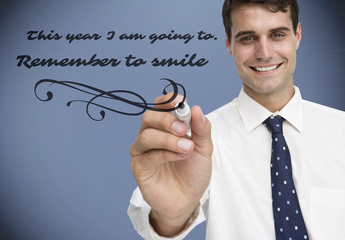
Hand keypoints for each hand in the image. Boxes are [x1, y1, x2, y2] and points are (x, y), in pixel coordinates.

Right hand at [129, 93, 211, 235]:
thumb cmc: (193, 172)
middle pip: (149, 117)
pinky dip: (166, 154)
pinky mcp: (139, 167)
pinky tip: (180, 157)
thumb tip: (196, 108)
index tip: (181, 102)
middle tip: (184, 129)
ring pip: (146, 135)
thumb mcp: (204, 148)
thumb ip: (201, 129)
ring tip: (187, 147)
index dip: (168, 101)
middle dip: (167, 120)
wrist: (188, 199)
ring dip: (169, 139)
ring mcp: (142, 151)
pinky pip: (148, 156)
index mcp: (164, 127)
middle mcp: (150, 135)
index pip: (159, 106)